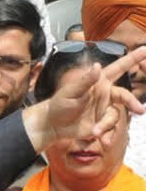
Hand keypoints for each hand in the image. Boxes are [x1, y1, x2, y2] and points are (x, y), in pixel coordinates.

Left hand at [23, 47, 145, 151]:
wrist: (54, 124)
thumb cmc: (59, 104)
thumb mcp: (70, 92)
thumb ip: (85, 80)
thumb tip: (97, 65)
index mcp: (98, 82)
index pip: (118, 68)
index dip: (132, 58)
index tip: (145, 49)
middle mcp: (105, 94)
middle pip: (125, 95)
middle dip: (132, 102)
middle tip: (139, 110)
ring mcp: (104, 109)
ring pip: (115, 116)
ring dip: (105, 125)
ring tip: (94, 132)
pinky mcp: (103, 123)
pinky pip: (112, 129)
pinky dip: (108, 135)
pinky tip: (104, 142)